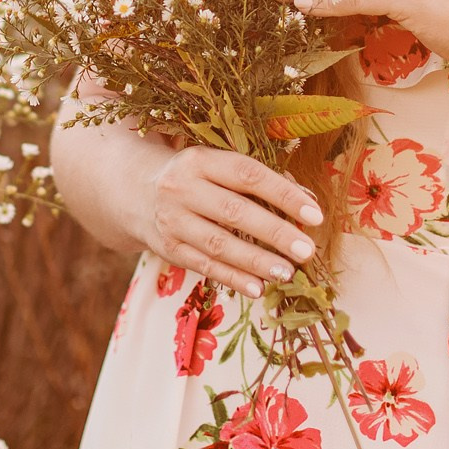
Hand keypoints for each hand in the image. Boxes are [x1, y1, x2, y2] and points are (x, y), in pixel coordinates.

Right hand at [132, 145, 323, 299]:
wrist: (134, 193)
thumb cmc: (194, 178)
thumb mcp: (216, 166)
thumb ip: (257, 180)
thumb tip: (307, 200)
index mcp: (199, 160)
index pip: (247, 174)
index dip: (283, 193)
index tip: (315, 213)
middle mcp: (181, 188)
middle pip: (234, 211)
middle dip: (275, 232)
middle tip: (306, 249)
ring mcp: (172, 220)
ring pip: (219, 244)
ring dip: (256, 261)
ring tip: (288, 272)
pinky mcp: (168, 248)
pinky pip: (205, 266)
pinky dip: (233, 278)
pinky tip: (259, 288)